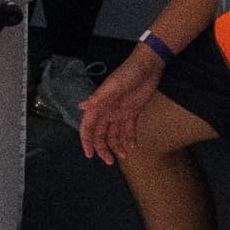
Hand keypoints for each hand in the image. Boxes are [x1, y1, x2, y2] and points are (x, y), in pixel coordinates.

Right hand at [74, 49, 161, 165]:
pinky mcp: (133, 112)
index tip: (90, 155)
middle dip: (103, 149)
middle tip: (109, 162)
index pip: (88, 127)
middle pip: (101, 135)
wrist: (147, 67)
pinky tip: (133, 147)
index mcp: (99, 106)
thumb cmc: (127, 74)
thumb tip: (81, 107)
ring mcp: (120, 112)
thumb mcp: (112, 86)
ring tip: (124, 157)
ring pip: (114, 134)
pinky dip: (129, 138)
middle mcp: (107, 111)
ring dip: (117, 146)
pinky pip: (129, 129)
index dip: (86, 141)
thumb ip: (97, 98)